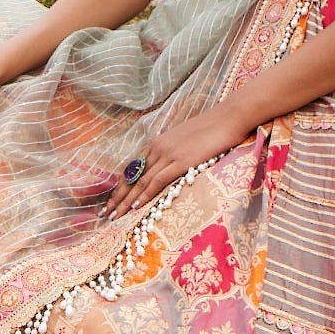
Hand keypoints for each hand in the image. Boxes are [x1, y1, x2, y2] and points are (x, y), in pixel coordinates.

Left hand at [103, 100, 254, 219]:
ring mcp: (169, 154)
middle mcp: (158, 147)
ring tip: (115, 216)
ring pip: (141, 181)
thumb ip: (174, 152)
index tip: (112, 201)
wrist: (228, 118)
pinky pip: (158, 181)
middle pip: (132, 177)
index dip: (120, 187)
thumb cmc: (212, 128)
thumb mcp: (186, 140)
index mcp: (158, 142)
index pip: (133, 169)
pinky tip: (136, 207)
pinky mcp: (181, 161)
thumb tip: (169, 168)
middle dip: (117, 197)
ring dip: (126, 201)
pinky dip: (145, 194)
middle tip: (105, 214)